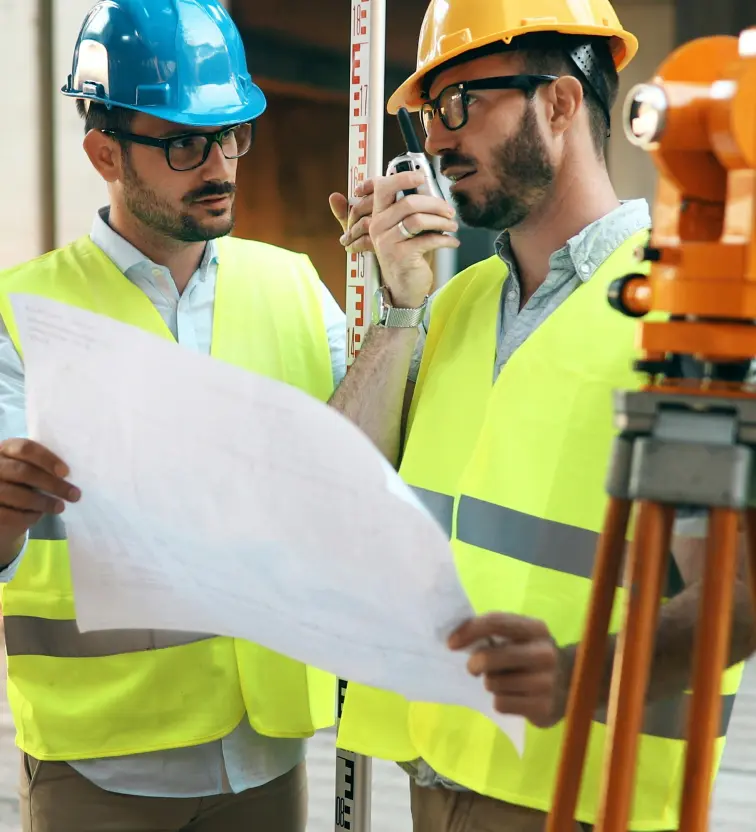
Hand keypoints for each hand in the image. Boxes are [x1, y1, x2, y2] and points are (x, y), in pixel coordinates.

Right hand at [0, 439, 79, 553]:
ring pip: (17, 494)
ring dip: (43, 502)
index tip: (66, 472)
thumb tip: (70, 476)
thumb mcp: (29, 468)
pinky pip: (8, 514)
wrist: (0, 505)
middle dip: (52, 484)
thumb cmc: (21, 481)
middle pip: (23, 472)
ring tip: (60, 506)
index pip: (25, 448)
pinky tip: (38, 516)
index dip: (47, 459)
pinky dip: (27, 516)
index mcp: (6, 449)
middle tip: (74, 494)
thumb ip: (43, 466)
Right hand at [331, 172, 458, 308]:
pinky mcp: (401, 256)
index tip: (422, 177)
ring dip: (442, 221)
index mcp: (378, 215)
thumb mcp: (406, 230)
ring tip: (453, 227)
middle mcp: (378, 227)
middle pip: (408, 203)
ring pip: (418, 220)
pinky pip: (428, 240)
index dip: (403, 177)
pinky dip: (445, 240)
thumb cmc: (407, 255)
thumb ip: (411, 208)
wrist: (403, 289)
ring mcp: (387, 242)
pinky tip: (452, 242)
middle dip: (435, 204)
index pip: (384, 187)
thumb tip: (427, 184)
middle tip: (450, 212)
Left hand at [448, 613, 567, 728]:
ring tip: (503, 682)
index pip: (496, 622)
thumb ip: (496, 633)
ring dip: (491, 684)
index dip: (469, 631)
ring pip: (493, 683)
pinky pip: (501, 704)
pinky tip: (514, 697)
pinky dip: (500, 701)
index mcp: (536, 628)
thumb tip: (456, 638)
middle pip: (490, 657)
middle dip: (474, 664)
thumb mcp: (522, 637)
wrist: (571, 685)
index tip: (451, 643)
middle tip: (473, 668)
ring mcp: (546, 682)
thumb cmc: (532, 655)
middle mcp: (544, 653)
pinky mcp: (543, 708)